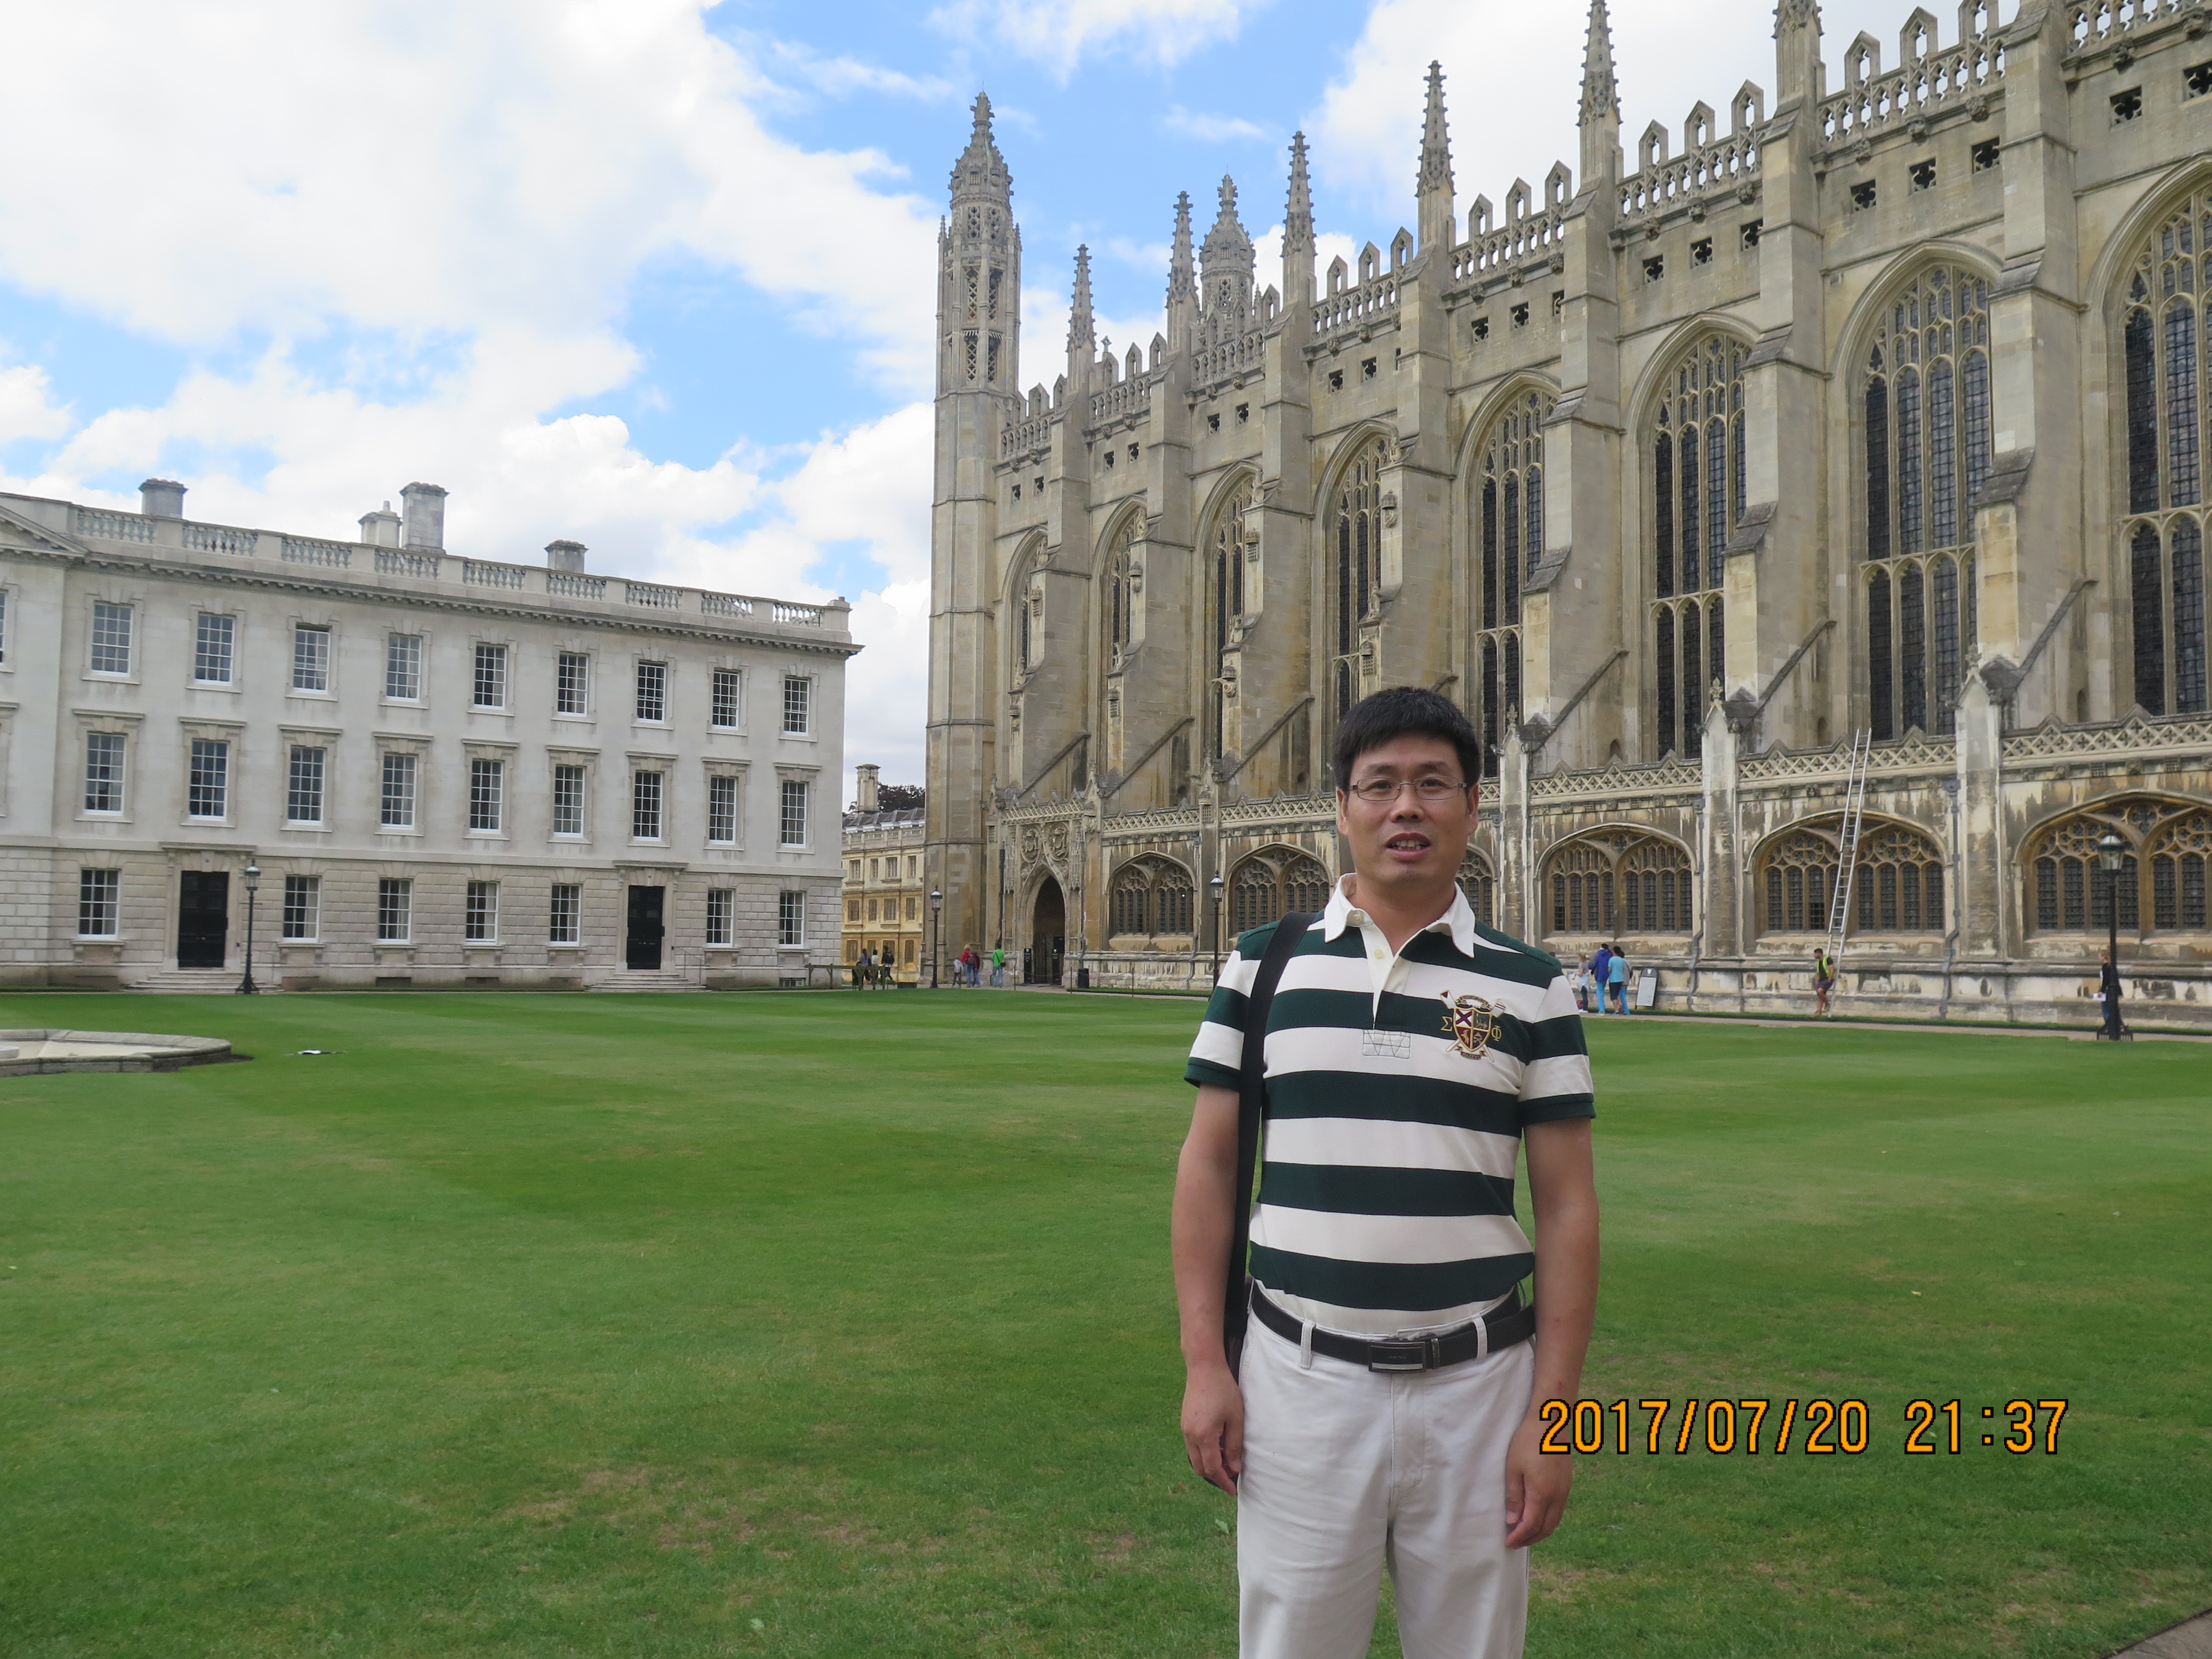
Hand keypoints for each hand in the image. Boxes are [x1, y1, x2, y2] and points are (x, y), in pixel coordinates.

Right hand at [1181, 1359, 1244, 1493]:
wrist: (1204, 1367)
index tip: (1233, 1491)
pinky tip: (1217, 1446)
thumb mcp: (1235, 1419)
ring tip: (1226, 1461)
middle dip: (1216, 1476)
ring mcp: (1184, 1429)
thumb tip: (1234, 1468)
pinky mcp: (1184, 1423)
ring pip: (1194, 1458)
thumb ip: (1234, 1445)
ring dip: (1209, 1464)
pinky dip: (1204, 1453)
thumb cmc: (1223, 1390)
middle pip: (1200, 1467)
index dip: (1223, 1482)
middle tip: (1233, 1475)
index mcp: (1203, 1436)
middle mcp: (1190, 1436)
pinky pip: (1192, 1447)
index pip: (1212, 1469)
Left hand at [1503, 1409, 1571, 1548]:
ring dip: (1540, 1531)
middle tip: (1515, 1543)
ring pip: (1554, 1521)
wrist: (1551, 1422)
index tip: (1508, 1544)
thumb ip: (1514, 1497)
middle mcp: (1557, 1496)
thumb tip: (1512, 1522)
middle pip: (1546, 1528)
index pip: (1531, 1525)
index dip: (1519, 1537)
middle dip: (1530, 1539)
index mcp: (1542, 1494)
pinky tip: (1537, 1517)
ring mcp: (1565, 1490)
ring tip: (1525, 1533)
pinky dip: (1547, 1520)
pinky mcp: (1567, 1484)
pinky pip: (1558, 1511)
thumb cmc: (1528, 1442)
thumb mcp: (1513, 1469)